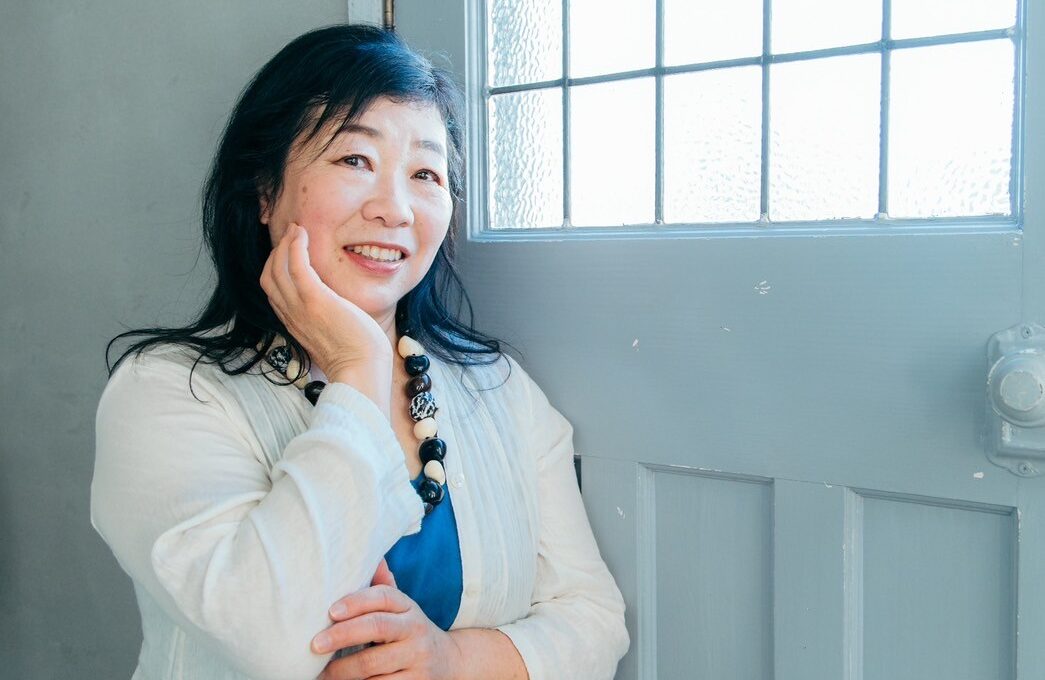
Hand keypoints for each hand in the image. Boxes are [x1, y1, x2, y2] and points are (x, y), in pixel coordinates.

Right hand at [260, 223, 390, 378]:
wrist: (362, 371)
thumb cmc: (358, 356)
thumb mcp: (334, 334)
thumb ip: (328, 318)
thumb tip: (340, 306)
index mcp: (295, 324)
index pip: (274, 291)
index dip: (277, 268)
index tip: (289, 252)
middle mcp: (291, 315)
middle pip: (268, 276)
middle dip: (276, 252)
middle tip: (291, 234)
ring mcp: (300, 307)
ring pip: (277, 268)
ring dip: (284, 244)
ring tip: (296, 229)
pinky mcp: (315, 300)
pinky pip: (295, 266)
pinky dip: (295, 246)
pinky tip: (302, 234)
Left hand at [313, 566, 461, 679]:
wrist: (449, 662)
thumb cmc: (410, 632)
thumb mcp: (402, 610)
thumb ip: (384, 588)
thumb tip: (374, 558)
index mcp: (408, 607)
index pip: (384, 596)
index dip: (356, 601)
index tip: (331, 611)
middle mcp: (416, 629)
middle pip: (377, 627)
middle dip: (343, 635)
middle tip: (315, 644)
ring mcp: (417, 658)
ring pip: (374, 664)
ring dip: (343, 670)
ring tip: (323, 672)